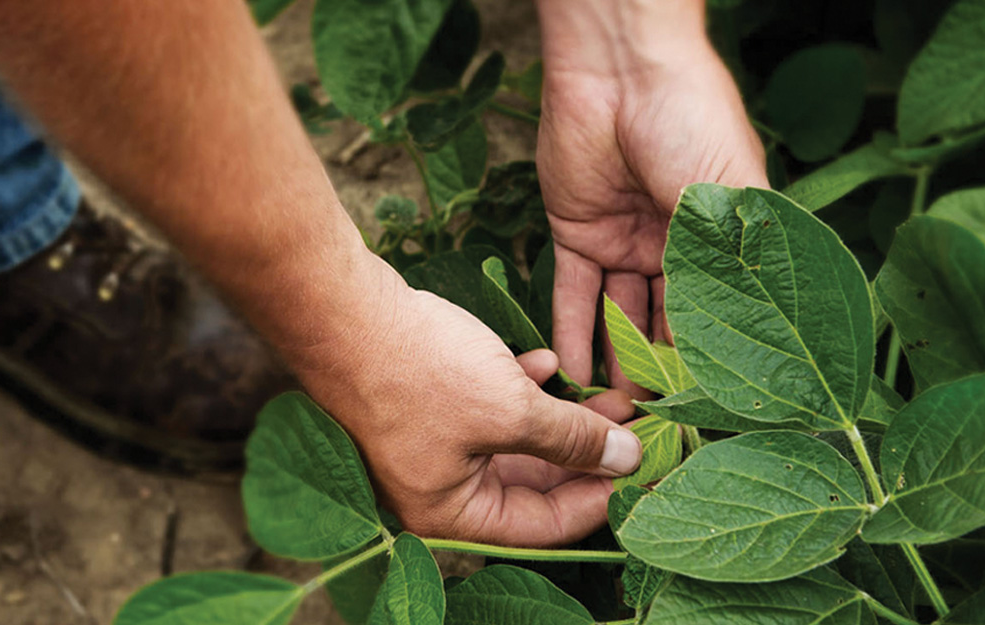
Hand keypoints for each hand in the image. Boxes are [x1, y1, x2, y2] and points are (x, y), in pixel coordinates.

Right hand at [292, 262, 641, 546]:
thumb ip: (573, 439)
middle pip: (532, 485)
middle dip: (586, 452)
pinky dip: (521, 389)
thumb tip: (628, 461)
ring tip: (610, 392)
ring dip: (562, 417)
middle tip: (637, 426)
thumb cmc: (418, 370)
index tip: (643, 468)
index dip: (599, 498)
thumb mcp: (511, 408)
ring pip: (516, 442)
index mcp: (452, 514)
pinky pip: (488, 409)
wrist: (341, 309)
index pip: (544, 527)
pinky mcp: (427, 404)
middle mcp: (439, 490)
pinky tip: (547, 359)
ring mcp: (431, 446)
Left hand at [535, 4, 767, 394]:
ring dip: (615, 364)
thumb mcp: (730, 200)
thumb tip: (740, 349)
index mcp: (725, 241)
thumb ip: (729, 271)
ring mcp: (626, 240)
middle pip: (666, 325)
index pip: (719, 317)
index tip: (706, 417)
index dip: (711, 365)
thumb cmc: (693, 121)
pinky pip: (575, 294)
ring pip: (620, 317)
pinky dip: (573, 333)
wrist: (623, 68)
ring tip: (612, 415)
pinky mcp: (577, 232)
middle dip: (658, 376)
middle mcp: (677, 247)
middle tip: (652, 430)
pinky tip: (573, 378)